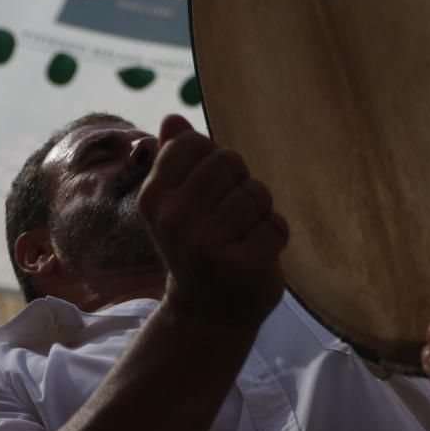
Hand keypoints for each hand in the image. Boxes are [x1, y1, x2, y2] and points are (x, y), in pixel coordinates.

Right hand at [137, 115, 288, 329]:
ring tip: (243, 236)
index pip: (193, 143)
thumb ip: (176, 158)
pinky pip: (276, 225)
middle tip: (229, 217)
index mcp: (153, 198)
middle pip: (228, 162)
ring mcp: (205, 244)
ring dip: (260, 212)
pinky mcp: (240, 264)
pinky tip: (257, 254)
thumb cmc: (197, 246)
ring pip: (255, 193)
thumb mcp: (178, 203)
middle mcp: (173, 220)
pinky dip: (275, 236)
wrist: (207, 313)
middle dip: (239, 183)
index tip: (208, 191)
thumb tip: (174, 117)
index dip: (212, 160)